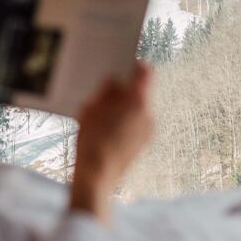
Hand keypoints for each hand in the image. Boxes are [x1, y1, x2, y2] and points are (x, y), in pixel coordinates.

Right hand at [69, 63, 154, 221]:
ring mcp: (149, 131)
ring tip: (102, 112)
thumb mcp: (90, 109)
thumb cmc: (91, 142)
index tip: (124, 62)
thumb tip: (113, 80)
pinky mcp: (144, 144)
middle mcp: (149, 114)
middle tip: (106, 89)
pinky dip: (125, 121)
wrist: (97, 178)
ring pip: (139, 108)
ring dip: (124, 107)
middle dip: (125, 89)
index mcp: (137, 101)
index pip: (145, 72)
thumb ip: (105, 91)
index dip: (135, 64)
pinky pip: (137, 124)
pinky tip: (106, 128)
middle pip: (141, 91)